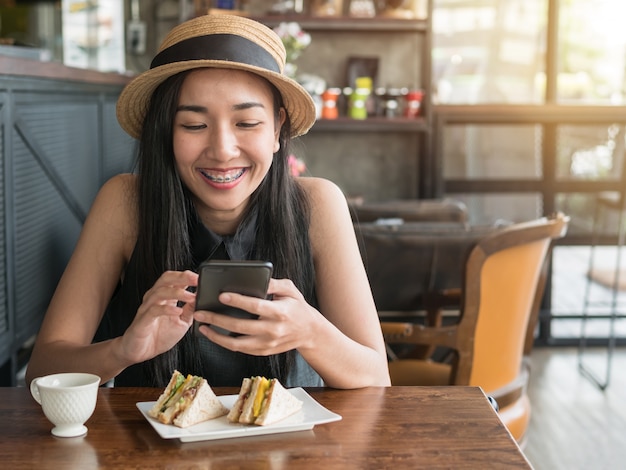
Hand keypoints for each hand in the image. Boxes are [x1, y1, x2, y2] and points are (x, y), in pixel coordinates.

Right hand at [118, 270, 197, 363]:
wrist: (140, 352)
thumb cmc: (159, 336)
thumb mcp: (182, 323)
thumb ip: (190, 310)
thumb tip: (201, 298)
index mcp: (165, 298)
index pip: (174, 280)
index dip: (187, 276)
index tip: (200, 277)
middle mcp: (154, 299)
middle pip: (165, 280)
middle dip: (181, 277)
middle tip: (195, 279)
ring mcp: (147, 308)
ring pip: (159, 293)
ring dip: (177, 293)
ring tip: (191, 297)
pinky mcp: (142, 320)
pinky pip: (154, 310)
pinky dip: (166, 309)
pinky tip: (177, 311)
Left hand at [194, 278, 317, 354]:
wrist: (309, 332)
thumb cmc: (297, 307)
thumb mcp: (290, 290)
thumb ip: (273, 283)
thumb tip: (256, 279)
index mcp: (280, 312)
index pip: (256, 306)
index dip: (238, 301)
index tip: (221, 295)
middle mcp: (273, 330)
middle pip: (241, 326)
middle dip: (217, 319)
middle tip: (200, 312)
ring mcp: (268, 344)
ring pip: (237, 344)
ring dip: (216, 336)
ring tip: (202, 327)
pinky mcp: (264, 352)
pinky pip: (241, 350)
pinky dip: (225, 343)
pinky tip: (215, 334)